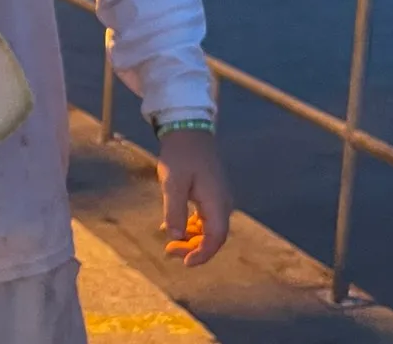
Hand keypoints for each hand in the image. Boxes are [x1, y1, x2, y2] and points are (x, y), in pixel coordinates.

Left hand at [157, 128, 231, 266]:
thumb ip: (174, 211)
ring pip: (209, 228)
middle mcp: (222, 203)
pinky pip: (204, 217)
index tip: (185, 263)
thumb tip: (175, 237)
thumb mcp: (172, 183)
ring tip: (170, 242)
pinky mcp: (211, 193)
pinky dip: (191, 226)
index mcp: (217, 202)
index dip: (202, 254)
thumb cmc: (180, 154)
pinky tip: (173, 227)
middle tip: (169, 251)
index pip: (216, 238)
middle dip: (193, 248)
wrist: (189, 129)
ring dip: (191, 238)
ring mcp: (218, 198)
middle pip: (213, 236)